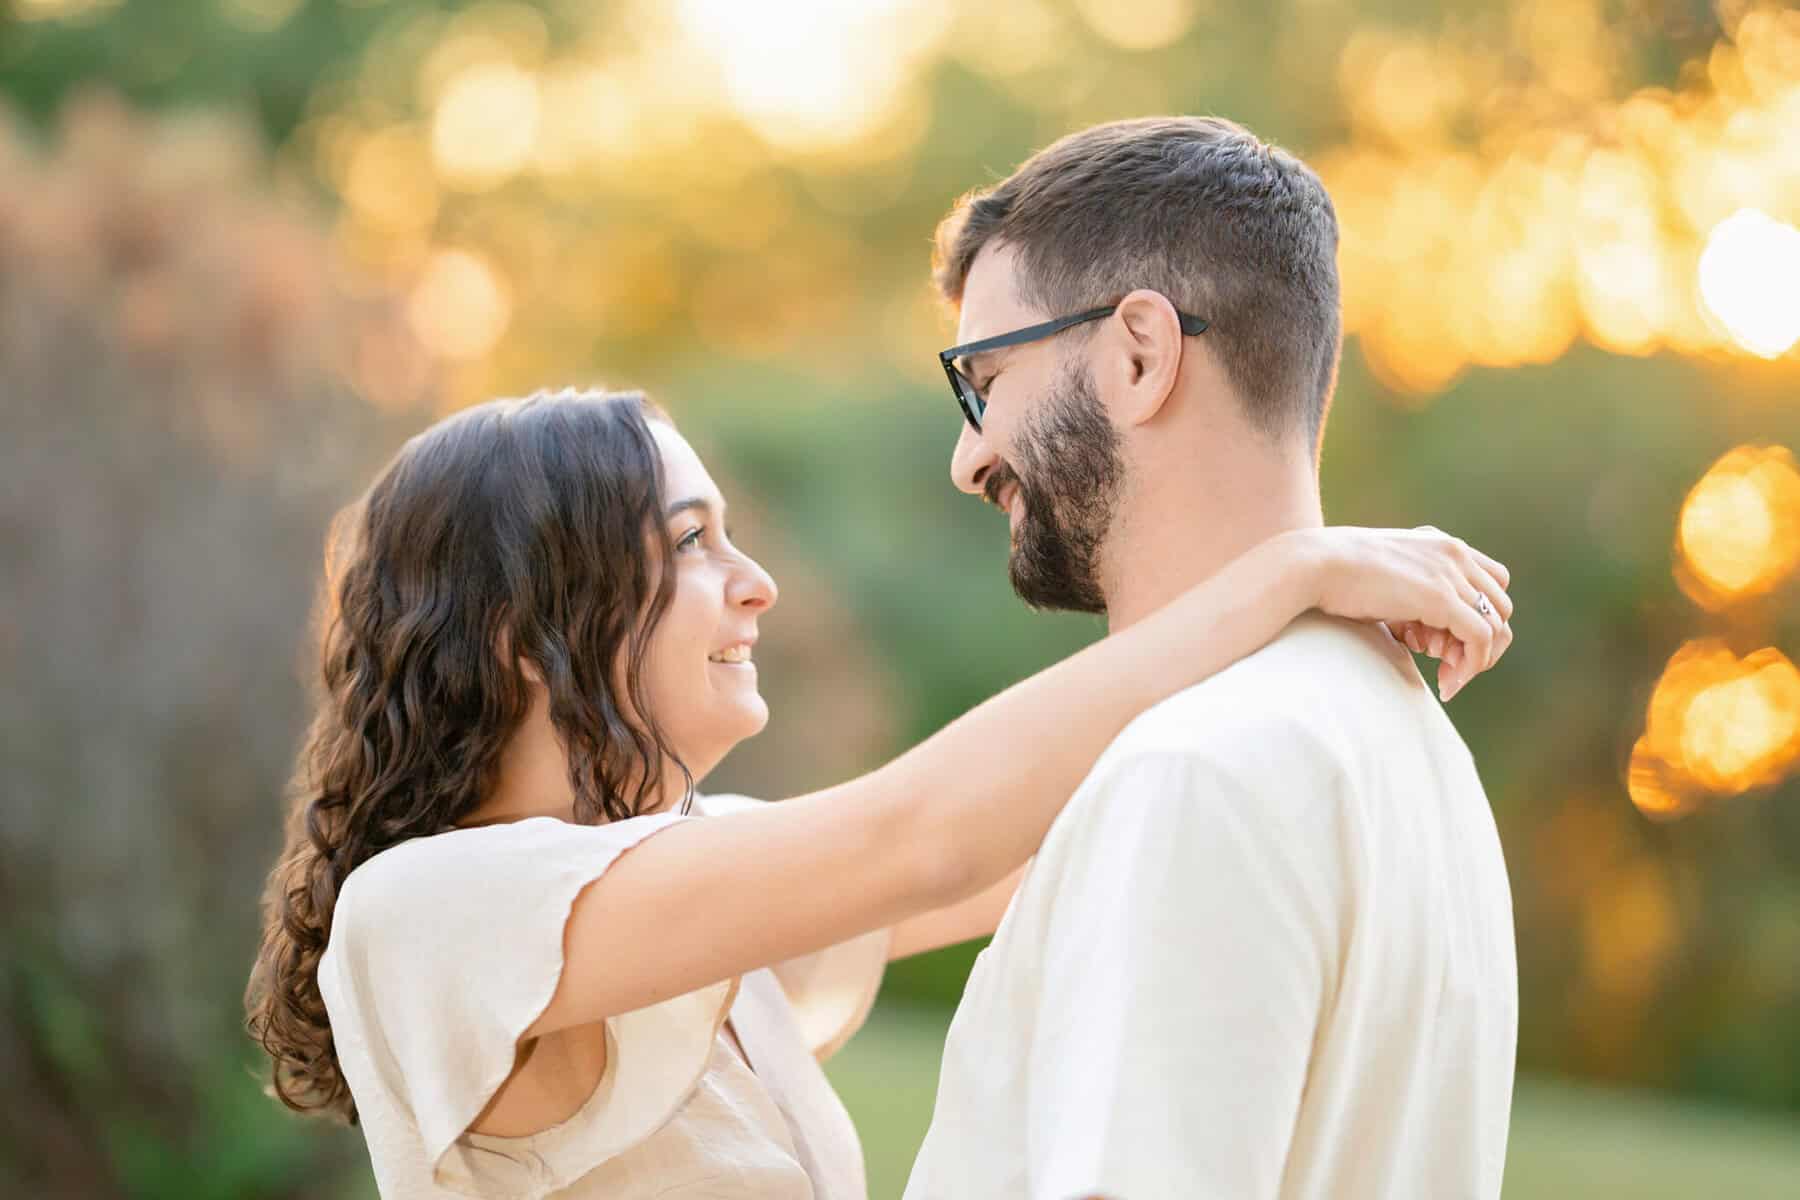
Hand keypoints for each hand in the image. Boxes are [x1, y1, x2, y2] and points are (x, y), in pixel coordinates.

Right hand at [1288, 526, 1513, 702]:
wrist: (1312, 563)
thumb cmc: (1333, 575)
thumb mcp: (1383, 576)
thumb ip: (1409, 593)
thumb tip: (1422, 632)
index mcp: (1441, 543)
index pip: (1491, 582)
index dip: (1477, 618)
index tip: (1443, 645)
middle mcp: (1454, 553)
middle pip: (1500, 606)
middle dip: (1479, 644)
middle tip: (1446, 669)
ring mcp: (1450, 573)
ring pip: (1496, 625)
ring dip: (1477, 659)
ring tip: (1447, 680)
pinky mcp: (1441, 598)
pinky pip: (1481, 638)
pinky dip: (1472, 666)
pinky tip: (1447, 684)